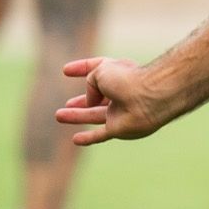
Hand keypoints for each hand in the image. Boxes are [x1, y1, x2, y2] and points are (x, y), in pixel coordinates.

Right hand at [54, 57, 175, 145]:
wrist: (149, 98)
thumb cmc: (127, 79)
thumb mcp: (101, 71)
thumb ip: (89, 83)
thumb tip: (89, 102)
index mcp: (118, 72)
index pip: (97, 68)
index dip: (82, 68)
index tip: (66, 70)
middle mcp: (120, 92)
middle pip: (98, 98)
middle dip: (82, 101)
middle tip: (68, 103)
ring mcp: (120, 112)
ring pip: (94, 115)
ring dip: (77, 116)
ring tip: (58, 115)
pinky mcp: (120, 129)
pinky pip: (101, 135)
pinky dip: (89, 138)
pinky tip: (75, 140)